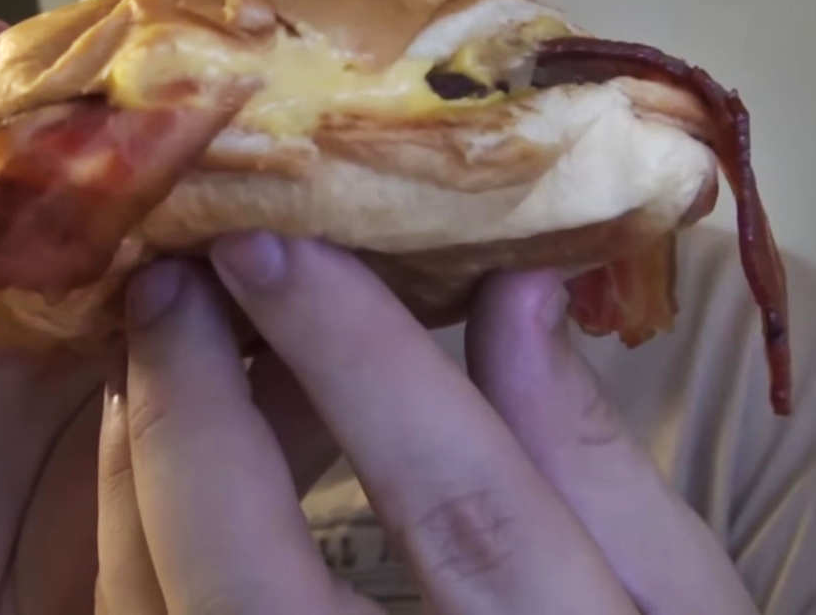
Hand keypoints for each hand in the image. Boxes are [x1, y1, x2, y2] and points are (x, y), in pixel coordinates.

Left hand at [99, 234, 760, 613]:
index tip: (273, 237)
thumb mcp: (678, 604)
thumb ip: (596, 459)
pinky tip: (158, 447)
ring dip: (140, 471)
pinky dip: (137, 541)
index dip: (358, 362)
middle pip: (260, 586)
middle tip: (168, 276)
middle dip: (198, 412)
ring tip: (150, 340)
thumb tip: (517, 284)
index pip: (457, 505)